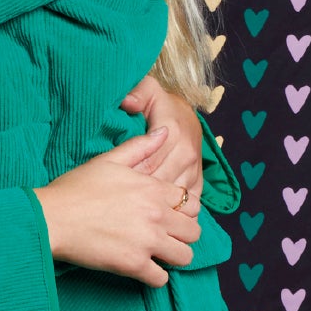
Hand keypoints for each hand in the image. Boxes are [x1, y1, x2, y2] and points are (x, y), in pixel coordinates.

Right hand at [36, 129, 201, 286]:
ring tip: (157, 255)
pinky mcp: (133, 265)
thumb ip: (141, 146)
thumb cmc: (76, 188)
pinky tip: (142, 269)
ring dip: (173, 257)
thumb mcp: (109, 160)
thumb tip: (165, 132)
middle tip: (166, 237)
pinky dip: (154, 277)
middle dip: (182, 235)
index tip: (169, 215)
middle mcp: (156, 215)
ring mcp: (147, 242)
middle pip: (194, 232)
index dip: (183, 210)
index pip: (192, 203)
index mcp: (153, 189)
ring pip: (185, 256)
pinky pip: (161, 279)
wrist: (51, 217)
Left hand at [121, 74, 203, 213]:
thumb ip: (137, 94)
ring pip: (171, 196)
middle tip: (116, 203)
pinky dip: (171, 212)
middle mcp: (186, 152)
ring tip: (131, 213)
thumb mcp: (147, 91)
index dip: (128, 177)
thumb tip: (128, 101)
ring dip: (152, 206)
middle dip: (137, 194)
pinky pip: (186, 203)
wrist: (185, 114)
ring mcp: (194, 169)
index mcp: (172, 133)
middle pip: (157, 182)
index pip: (147, 162)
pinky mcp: (198, 182)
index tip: (112, 185)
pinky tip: (154, 219)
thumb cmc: (160, 105)